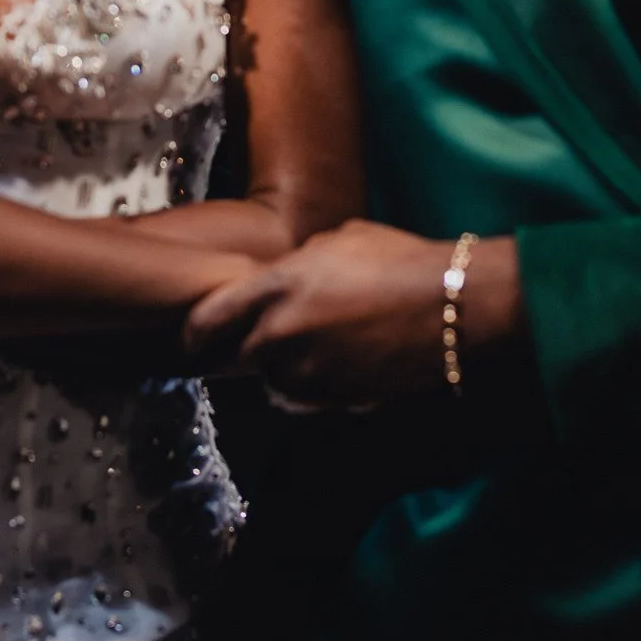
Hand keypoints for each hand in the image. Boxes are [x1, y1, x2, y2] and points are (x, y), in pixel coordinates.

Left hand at [183, 219, 521, 409]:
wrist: (451, 305)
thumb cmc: (398, 258)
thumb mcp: (338, 239)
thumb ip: (297, 263)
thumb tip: (286, 275)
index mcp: (275, 286)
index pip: (207, 319)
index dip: (192, 334)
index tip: (189, 340)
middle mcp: (281, 333)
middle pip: (234, 359)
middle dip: (237, 355)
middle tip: (247, 347)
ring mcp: (308, 372)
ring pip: (271, 384)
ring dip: (279, 373)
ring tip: (307, 351)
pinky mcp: (336, 400)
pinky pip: (307, 401)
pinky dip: (311, 389)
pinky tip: (335, 366)